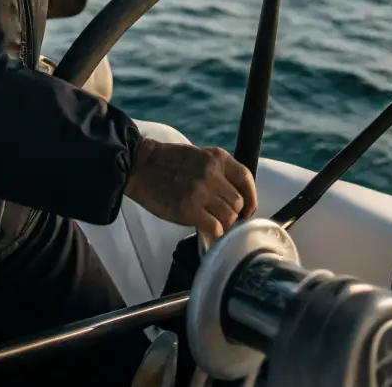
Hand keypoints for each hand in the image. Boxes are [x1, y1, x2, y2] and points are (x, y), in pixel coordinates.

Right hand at [124, 137, 256, 241]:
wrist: (140, 166)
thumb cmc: (168, 163)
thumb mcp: (198, 156)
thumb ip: (218, 172)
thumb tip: (237, 200)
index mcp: (216, 157)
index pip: (246, 178)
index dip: (251, 198)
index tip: (247, 210)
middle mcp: (211, 172)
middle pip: (238, 203)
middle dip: (233, 214)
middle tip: (222, 219)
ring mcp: (200, 191)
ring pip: (229, 217)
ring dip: (222, 225)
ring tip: (211, 224)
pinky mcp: (188, 209)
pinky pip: (215, 229)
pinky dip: (213, 235)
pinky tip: (206, 232)